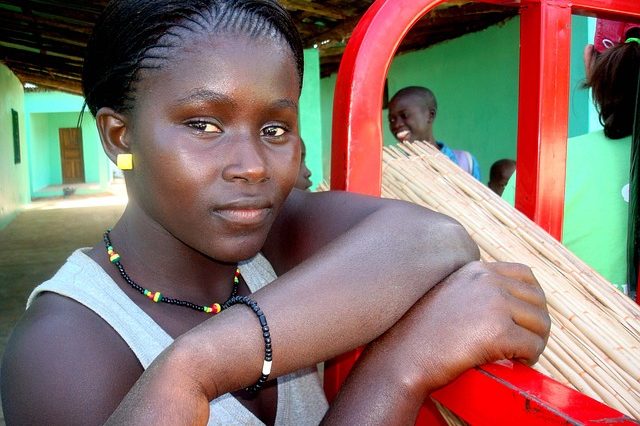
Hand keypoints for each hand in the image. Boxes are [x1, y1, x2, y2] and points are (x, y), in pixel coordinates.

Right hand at [368, 261, 550, 396]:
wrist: (402, 355)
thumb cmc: (419, 333)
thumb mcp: (446, 295)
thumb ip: (473, 290)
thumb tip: (505, 304)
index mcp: (475, 270)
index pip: (525, 274)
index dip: (532, 298)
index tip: (524, 318)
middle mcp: (488, 281)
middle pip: (538, 299)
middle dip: (536, 323)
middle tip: (525, 342)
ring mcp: (495, 304)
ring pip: (541, 323)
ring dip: (535, 342)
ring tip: (520, 355)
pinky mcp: (499, 332)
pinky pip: (533, 346)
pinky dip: (529, 358)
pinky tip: (514, 363)